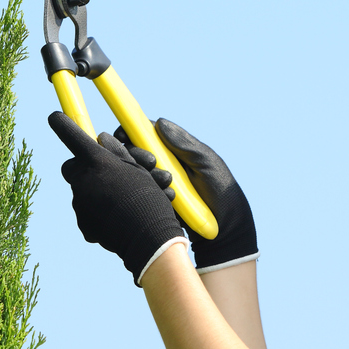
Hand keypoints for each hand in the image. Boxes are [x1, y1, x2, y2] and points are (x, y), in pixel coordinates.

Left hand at [49, 112, 184, 284]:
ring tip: (124, 203)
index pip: (72, 135)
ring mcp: (80, 203)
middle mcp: (83, 180)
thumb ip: (116, 152)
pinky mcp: (84, 224)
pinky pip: (88, 213)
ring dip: (98, 193)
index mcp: (97, 161)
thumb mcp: (138, 169)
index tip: (55, 117)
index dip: (63, 124)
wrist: (150, 239)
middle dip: (84, 168)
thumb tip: (99, 139)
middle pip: (72, 167)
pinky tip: (119, 219)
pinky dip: (99, 214)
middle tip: (106, 174)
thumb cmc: (149, 198)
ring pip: (82, 191)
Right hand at [114, 119, 257, 271]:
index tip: (123, 134)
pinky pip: (142, 194)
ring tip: (169, 182)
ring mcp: (157, 183)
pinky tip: (170, 197)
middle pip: (134, 152)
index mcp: (173, 149)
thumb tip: (159, 122)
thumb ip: (184, 143)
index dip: (130, 131)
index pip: (145, 134)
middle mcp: (162, 163)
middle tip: (152, 162)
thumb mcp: (205, 161)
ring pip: (135, 173)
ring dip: (147, 174)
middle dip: (137, 154)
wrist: (224, 226)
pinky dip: (153, 192)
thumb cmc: (220, 188)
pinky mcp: (155, 201)